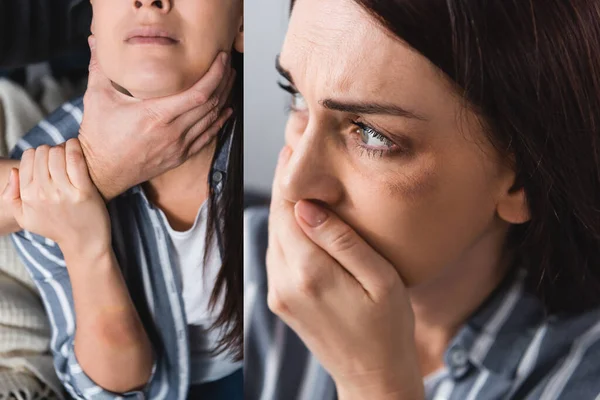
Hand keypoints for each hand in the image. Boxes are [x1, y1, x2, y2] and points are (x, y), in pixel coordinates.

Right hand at [1, 139, 110, 256]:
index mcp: (28, 195)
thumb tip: (14, 172)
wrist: (83, 243)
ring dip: (64, 148)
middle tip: (60, 157)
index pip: (28, 158)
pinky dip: (75, 148)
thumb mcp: (25, 217)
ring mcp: (63, 192)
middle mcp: (43, 193)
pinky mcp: (83, 191)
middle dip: (51, 150)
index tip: (48, 159)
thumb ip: (12, 195)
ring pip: (57, 153)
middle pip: (42, 152)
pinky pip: (75, 159)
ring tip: (69, 153)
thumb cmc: (55, 227)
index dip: (38, 154)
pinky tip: (77, 147)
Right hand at [79, 36, 234, 200]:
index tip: (221, 60)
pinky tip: (226, 111)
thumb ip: (99, 67)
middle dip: (224, 82)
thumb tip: (94, 40)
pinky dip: (219, 122)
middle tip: (228, 65)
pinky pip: (207, 137)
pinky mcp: (180, 156)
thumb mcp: (97, 98)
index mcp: (156, 115)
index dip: (215, 75)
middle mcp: (172, 132)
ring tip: (229, 82)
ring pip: (212, 120)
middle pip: (211, 104)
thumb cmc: (99, 137)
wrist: (101, 172)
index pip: (198, 93)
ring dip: (224, 99)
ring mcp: (179, 146)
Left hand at [266, 146, 423, 399]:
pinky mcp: (279, 299)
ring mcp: (277, 293)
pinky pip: (276, 253)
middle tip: (293, 150)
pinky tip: (301, 216)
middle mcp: (284, 282)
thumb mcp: (380, 280)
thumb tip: (307, 206)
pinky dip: (285, 230)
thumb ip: (343, 241)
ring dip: (283, 206)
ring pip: (272, 234)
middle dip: (283, 184)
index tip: (293, 146)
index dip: (289, 176)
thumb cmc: (388, 328)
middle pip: (275, 218)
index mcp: (310, 274)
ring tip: (297, 176)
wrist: (371, 377)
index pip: (288, 210)